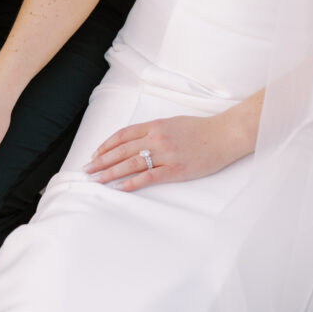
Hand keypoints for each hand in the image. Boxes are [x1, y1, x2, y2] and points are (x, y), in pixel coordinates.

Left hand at [83, 113, 247, 191]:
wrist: (225, 134)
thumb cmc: (200, 129)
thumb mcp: (172, 123)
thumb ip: (153, 131)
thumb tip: (133, 141)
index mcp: (155, 126)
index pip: (122, 136)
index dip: (105, 146)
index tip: (94, 154)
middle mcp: (157, 138)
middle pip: (121, 151)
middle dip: (101, 161)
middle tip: (87, 170)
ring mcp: (166, 154)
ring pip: (131, 164)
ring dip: (111, 173)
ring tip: (97, 180)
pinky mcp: (176, 169)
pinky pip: (149, 177)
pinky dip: (132, 183)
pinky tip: (120, 188)